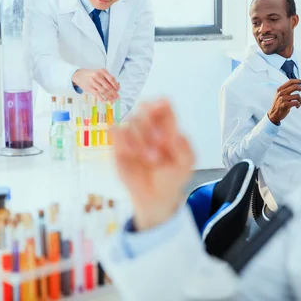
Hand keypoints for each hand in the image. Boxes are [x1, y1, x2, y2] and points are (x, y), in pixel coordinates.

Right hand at [72, 68, 119, 101]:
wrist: (79, 75)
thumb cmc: (92, 74)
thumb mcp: (100, 73)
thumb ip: (108, 78)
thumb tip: (117, 86)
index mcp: (102, 71)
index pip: (111, 79)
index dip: (116, 85)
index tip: (118, 90)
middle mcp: (97, 76)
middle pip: (108, 86)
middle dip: (114, 93)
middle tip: (117, 97)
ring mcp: (93, 82)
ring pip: (103, 91)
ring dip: (109, 97)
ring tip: (112, 100)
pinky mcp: (89, 87)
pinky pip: (97, 94)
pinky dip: (101, 98)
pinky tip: (105, 101)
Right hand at [111, 100, 194, 230]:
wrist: (156, 196)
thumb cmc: (172, 176)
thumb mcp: (185, 165)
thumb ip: (184, 150)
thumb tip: (178, 135)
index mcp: (167, 125)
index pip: (162, 105)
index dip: (160, 104)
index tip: (160, 109)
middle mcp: (149, 126)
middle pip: (144, 108)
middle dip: (152, 123)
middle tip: (161, 142)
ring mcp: (132, 134)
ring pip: (130, 120)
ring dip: (141, 137)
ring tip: (152, 158)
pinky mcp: (118, 145)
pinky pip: (115, 131)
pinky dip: (123, 139)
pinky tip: (132, 153)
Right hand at [267, 79, 300, 124]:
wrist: (273, 114)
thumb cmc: (278, 105)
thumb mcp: (280, 95)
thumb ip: (287, 90)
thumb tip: (298, 86)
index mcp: (280, 89)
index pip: (290, 81)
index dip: (298, 81)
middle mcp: (281, 93)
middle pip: (295, 87)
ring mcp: (283, 98)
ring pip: (297, 96)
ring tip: (300, 103)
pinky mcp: (285, 105)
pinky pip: (296, 102)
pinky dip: (299, 104)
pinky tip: (297, 106)